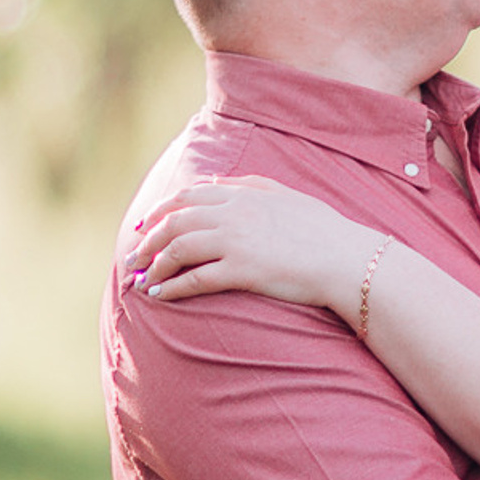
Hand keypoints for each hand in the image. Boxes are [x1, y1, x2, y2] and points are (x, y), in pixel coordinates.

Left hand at [124, 178, 384, 315]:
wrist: (346, 259)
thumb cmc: (321, 230)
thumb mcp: (282, 195)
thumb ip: (244, 186)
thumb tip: (210, 183)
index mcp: (242, 194)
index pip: (187, 197)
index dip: (160, 212)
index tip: (144, 226)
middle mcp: (233, 214)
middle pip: (174, 223)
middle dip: (147, 241)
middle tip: (133, 258)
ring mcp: (236, 242)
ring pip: (178, 250)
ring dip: (154, 266)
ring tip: (142, 280)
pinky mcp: (242, 271)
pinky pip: (195, 279)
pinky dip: (172, 287)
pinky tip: (160, 296)